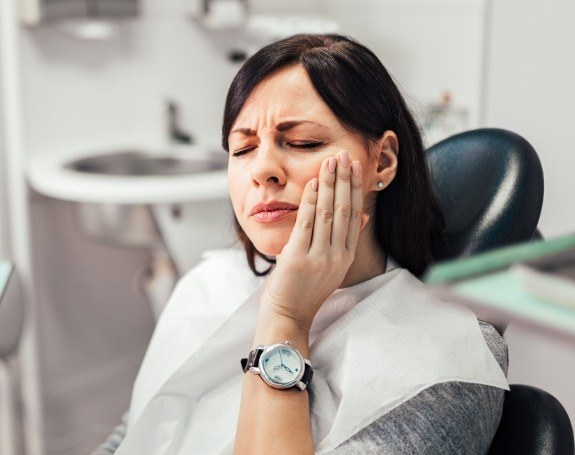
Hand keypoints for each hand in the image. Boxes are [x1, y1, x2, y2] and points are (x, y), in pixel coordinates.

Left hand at [259, 150, 368, 331]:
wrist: (289, 314)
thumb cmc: (306, 289)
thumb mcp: (333, 266)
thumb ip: (346, 240)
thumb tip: (363, 215)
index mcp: (346, 256)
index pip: (355, 215)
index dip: (356, 188)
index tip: (356, 167)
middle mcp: (337, 255)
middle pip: (345, 210)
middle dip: (345, 180)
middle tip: (344, 155)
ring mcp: (319, 257)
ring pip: (328, 213)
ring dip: (330, 185)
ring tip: (331, 162)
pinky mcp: (299, 258)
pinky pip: (307, 223)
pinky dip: (311, 200)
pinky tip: (313, 183)